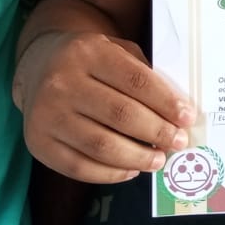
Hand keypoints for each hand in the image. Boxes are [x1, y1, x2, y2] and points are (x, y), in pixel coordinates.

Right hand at [14, 30, 193, 182]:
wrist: (37, 65)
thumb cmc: (90, 61)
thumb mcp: (115, 50)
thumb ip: (144, 75)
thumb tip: (177, 115)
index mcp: (88, 52)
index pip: (136, 80)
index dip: (166, 102)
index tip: (187, 118)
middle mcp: (62, 82)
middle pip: (121, 115)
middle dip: (157, 132)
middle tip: (178, 142)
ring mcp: (46, 114)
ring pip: (101, 146)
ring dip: (137, 157)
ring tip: (158, 159)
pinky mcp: (38, 143)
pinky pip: (79, 167)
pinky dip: (111, 174)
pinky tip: (131, 169)